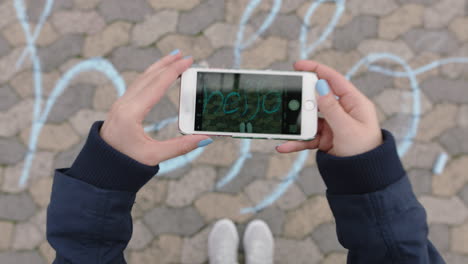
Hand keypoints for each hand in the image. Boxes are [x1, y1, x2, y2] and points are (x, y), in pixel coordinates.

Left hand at [100, 51, 211, 165]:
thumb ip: (181, 147)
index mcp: (131, 114)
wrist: (101, 170)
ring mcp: (120, 104)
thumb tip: (204, 139)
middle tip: (185, 55)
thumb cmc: (125, 165)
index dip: (174, 71)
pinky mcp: (120, 108)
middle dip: (168, 64)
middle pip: (149, 77)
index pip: (156, 86)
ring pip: (141, 79)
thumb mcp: (154, 156)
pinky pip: (137, 85)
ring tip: (173, 59)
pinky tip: (157, 75)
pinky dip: (150, 76)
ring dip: (158, 67)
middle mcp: (124, 105)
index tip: (188, 61)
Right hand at [276, 60, 381, 156]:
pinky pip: (306, 137)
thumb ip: (331, 108)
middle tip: (286, 98)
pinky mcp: (324, 138)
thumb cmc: (364, 151)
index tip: (298, 66)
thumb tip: (320, 86)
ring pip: (309, 118)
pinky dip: (296, 141)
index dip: (316, 70)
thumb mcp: (347, 128)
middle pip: (316, 98)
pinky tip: (284, 145)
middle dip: (301, 99)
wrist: (364, 177)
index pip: (333, 80)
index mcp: (353, 103)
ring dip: (295, 123)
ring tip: (282, 125)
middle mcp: (342, 111)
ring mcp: (332, 125)